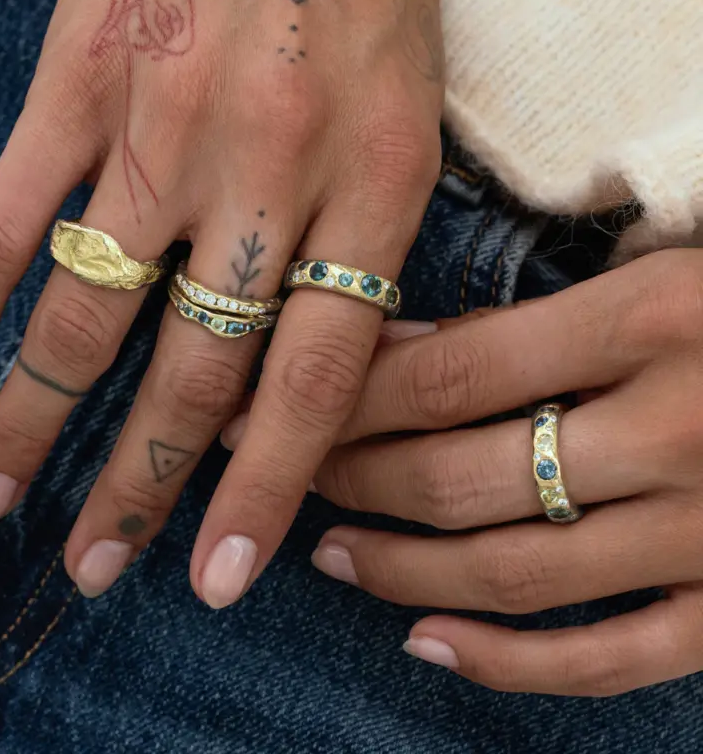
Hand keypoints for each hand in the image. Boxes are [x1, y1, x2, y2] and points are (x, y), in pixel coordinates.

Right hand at [0, 0, 443, 603]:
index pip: (315, 383)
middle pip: (195, 370)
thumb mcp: (409, 129)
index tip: (219, 577)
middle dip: (137, 483)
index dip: (265, 493)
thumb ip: (364, 256)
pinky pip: (11, 211)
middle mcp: (270, 175)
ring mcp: (165, 128)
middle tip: (96, 565)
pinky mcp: (84, 76)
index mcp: (379, 189)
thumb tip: (305, 389)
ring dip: (36, 419)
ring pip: (90, 312)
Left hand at [224, 250, 702, 694]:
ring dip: (400, 570)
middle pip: (462, 476)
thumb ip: (526, 320)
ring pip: (513, 573)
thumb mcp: (654, 278)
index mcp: (656, 318)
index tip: (279, 410)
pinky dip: (508, 664)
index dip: (346, 401)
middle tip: (295, 475)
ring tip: (332, 554)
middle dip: (355, 481)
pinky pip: (610, 659)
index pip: (448, 376)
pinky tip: (427, 644)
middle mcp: (682, 429)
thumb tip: (394, 350)